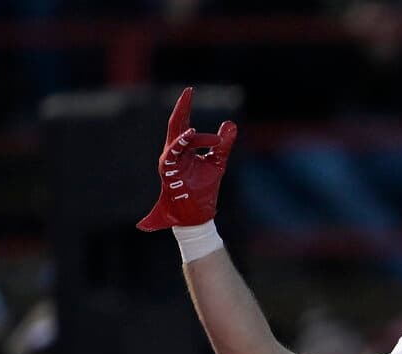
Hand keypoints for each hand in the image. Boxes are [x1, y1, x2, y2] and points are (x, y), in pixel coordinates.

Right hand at [137, 87, 236, 231]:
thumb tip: (231, 123)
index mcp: (182, 149)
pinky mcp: (170, 172)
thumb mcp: (218, 163)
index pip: (183, 123)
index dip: (186, 106)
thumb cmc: (204, 190)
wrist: (198, 215)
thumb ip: (223, 145)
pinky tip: (191, 133)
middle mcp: (174, 153)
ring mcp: (170, 162)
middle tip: (188, 91)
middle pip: (175, 125)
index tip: (191, 90)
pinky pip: (174, 153)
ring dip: (185, 123)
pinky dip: (182, 142)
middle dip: (181, 107)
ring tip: (189, 105)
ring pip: (176, 137)